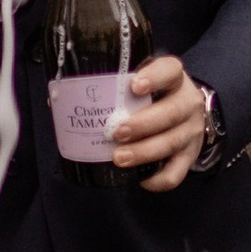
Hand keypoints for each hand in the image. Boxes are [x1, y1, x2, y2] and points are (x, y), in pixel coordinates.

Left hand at [111, 52, 210, 190]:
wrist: (188, 115)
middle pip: (171, 113)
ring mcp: (191, 131)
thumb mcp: (143, 82)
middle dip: (142, 124)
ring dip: (144, 152)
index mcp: (175, 79)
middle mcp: (188, 103)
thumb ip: (114, 84)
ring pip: (172, 143)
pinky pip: (176, 173)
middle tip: (116, 133)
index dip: (155, 77)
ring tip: (119, 158)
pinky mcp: (190, 156)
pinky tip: (139, 179)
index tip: (134, 86)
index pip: (171, 70)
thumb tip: (59, 100)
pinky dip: (157, 180)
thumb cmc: (154, 96)